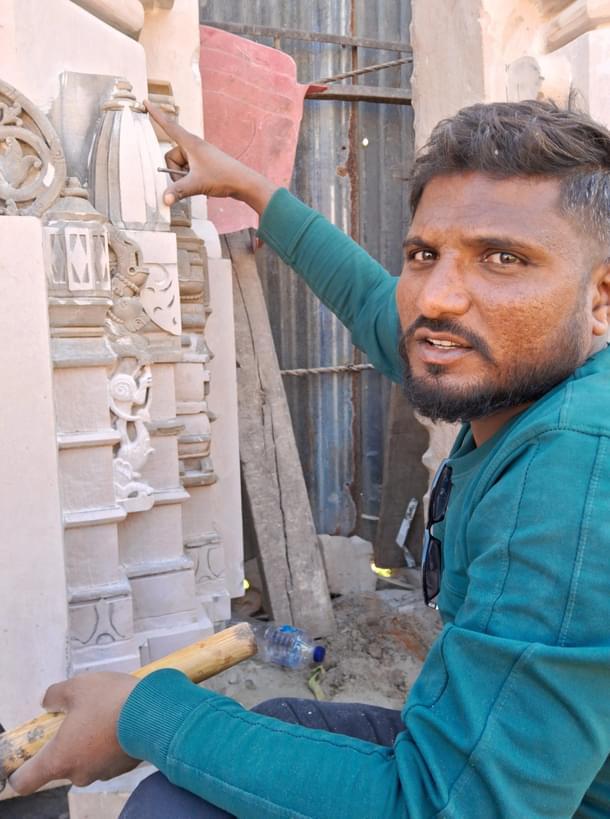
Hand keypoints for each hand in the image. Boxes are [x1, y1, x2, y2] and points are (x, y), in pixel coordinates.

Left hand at [8, 673, 139, 794]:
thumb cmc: (110, 701)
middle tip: (79, 717)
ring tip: (106, 714)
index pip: (25, 781)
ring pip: (87, 759)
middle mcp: (78, 773)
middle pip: (61, 764)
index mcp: (59, 759)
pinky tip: (121, 721)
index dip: (19, 771)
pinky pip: (108, 756)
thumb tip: (48, 702)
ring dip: (91, 742)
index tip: (26, 756)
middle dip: (67, 743)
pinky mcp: (124, 768)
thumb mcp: (76, 687)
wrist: (155, 712)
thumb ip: (54, 695)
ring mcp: (103, 773)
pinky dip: (110, 743)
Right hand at [144, 101, 276, 213]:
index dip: (155, 115)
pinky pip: (187, 170)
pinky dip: (190, 179)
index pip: (168, 126)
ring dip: (183, 177)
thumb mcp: (197, 184)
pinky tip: (202, 185)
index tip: (145, 102)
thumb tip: (164, 199)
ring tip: (198, 183)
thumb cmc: (222, 177)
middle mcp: (193, 146)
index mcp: (190, 143)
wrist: (243, 182)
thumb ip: (178, 191)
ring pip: (179, 166)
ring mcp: (198, 155)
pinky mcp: (203, 163)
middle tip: (189, 181)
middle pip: (171, 156)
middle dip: (175, 172)